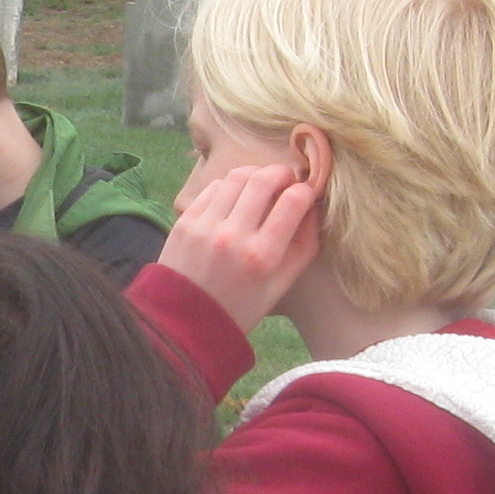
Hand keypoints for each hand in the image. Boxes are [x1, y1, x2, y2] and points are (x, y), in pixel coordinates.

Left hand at [161, 163, 320, 332]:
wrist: (183, 321)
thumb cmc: (239, 307)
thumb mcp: (280, 286)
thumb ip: (303, 246)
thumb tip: (311, 206)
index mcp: (262, 257)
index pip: (293, 202)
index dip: (305, 190)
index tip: (306, 192)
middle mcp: (233, 237)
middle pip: (264, 180)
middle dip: (282, 172)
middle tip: (286, 180)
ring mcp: (205, 226)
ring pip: (237, 177)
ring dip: (255, 174)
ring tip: (262, 184)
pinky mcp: (185, 221)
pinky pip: (213, 188)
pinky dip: (230, 185)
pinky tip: (236, 197)